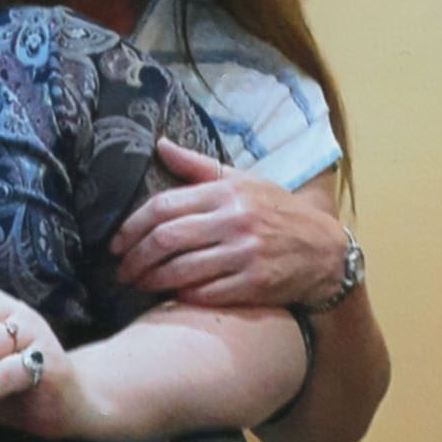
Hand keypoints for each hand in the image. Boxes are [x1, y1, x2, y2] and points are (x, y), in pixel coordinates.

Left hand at [108, 138, 346, 307]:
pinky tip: (170, 296)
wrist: (325, 250)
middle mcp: (234, 220)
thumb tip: (160, 145)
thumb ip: (198, 166)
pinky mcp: (256, 284)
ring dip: (152, 279)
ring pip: (182, 269)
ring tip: (137, 283)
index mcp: (226, 192)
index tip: (116, 243)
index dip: (132, 226)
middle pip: (167, 238)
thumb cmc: (276, 211)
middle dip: (136, 256)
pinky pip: (207, 292)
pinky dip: (183, 295)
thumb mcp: (242, 181)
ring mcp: (245, 253)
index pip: (164, 206)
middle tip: (120, 269)